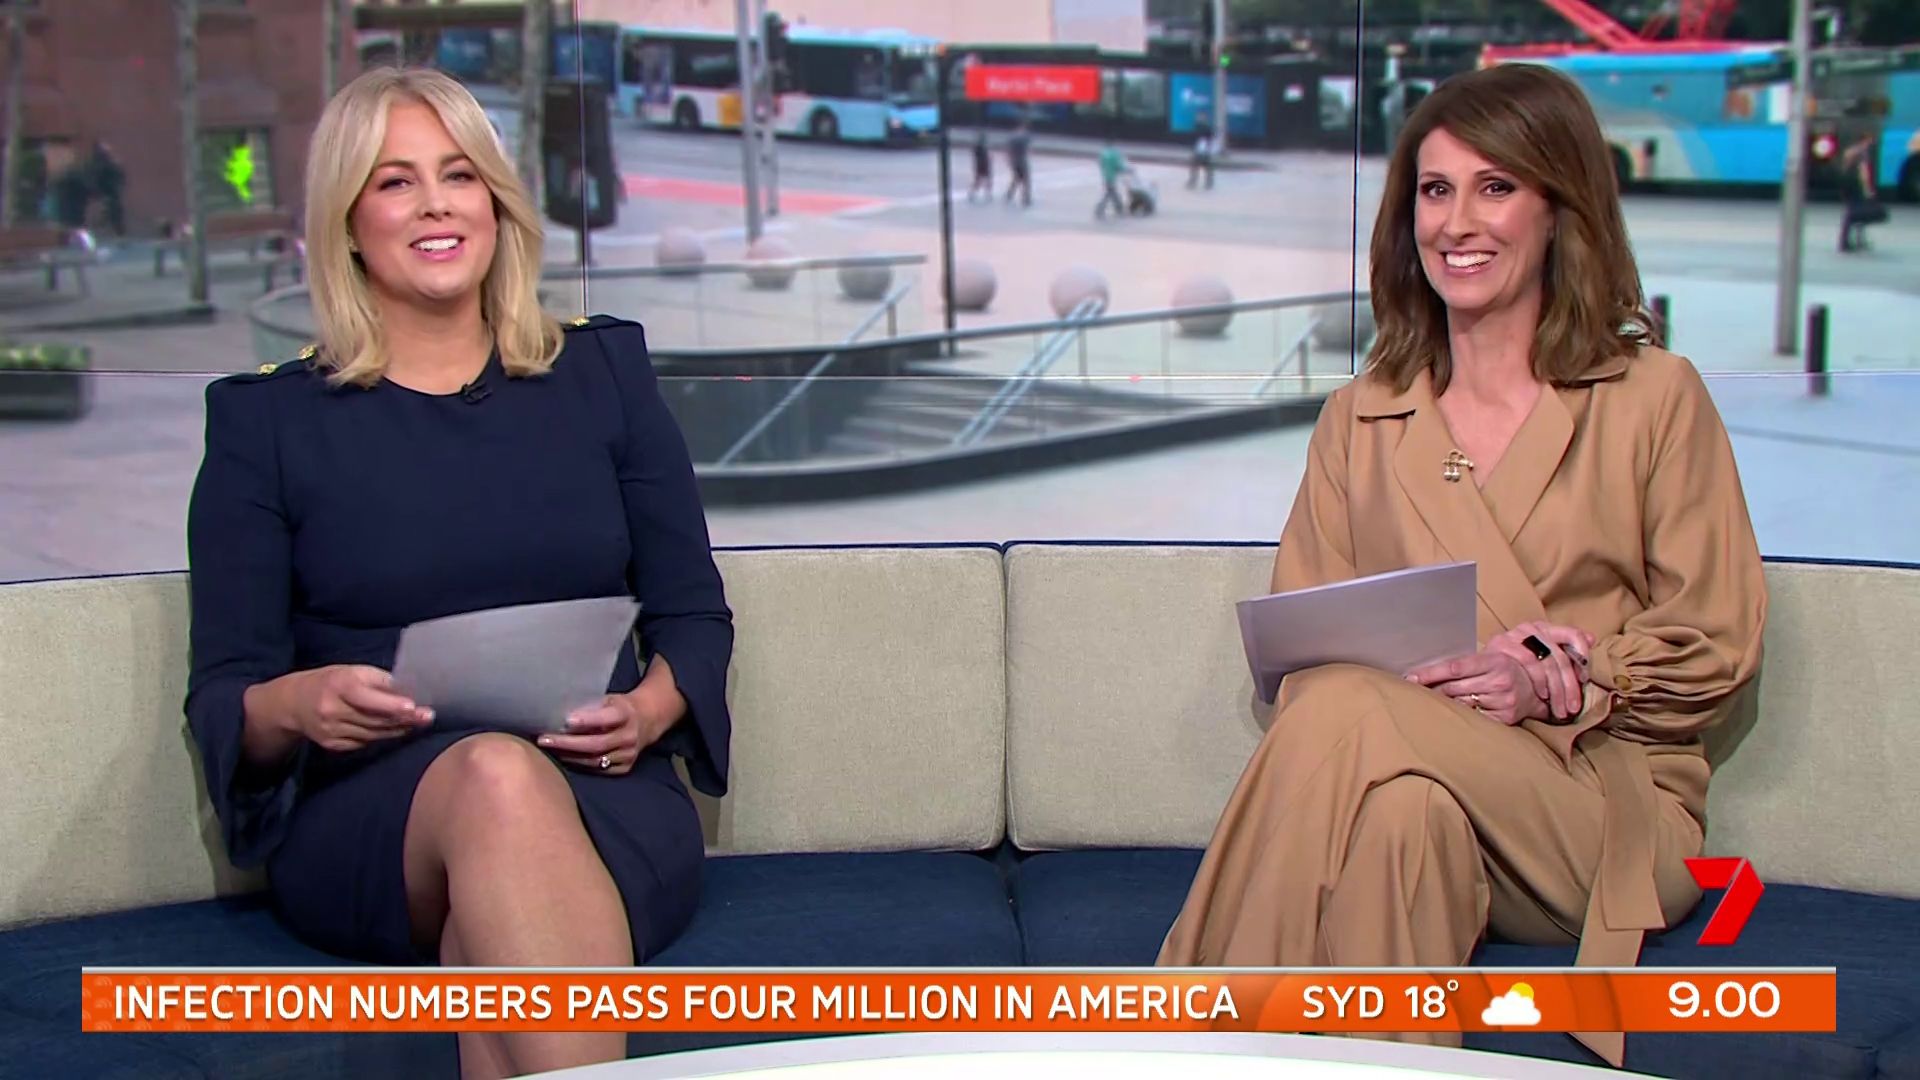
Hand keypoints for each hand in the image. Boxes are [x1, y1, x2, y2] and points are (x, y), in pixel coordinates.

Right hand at [285, 665, 433, 752]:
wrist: (295, 702)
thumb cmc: (332, 681)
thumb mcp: (352, 671)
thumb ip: (379, 680)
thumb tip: (409, 690)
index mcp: (338, 686)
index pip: (367, 698)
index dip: (390, 704)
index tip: (413, 707)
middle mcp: (332, 710)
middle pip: (374, 719)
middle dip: (404, 719)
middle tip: (427, 717)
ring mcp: (331, 730)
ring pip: (372, 734)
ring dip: (397, 729)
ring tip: (416, 723)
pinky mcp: (332, 744)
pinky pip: (364, 743)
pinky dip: (381, 737)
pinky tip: (393, 731)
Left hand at [537, 689, 673, 775]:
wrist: (647, 720)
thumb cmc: (619, 707)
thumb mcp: (610, 699)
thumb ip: (591, 707)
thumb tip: (558, 712)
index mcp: (626, 714)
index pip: (607, 718)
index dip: (588, 720)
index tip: (567, 720)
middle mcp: (629, 736)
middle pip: (596, 744)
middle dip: (567, 743)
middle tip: (543, 740)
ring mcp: (628, 754)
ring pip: (594, 760)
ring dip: (569, 756)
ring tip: (549, 750)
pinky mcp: (625, 767)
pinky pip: (599, 770)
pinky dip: (580, 765)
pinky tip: (565, 758)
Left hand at [1405, 650, 1544, 726]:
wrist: (1536, 687)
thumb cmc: (1503, 669)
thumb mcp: (1488, 659)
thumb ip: (1463, 665)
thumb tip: (1426, 673)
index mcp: (1494, 661)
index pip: (1454, 667)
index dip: (1430, 673)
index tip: (1410, 678)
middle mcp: (1500, 680)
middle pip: (1453, 688)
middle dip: (1432, 690)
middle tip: (1414, 692)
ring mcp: (1504, 701)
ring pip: (1461, 704)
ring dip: (1444, 704)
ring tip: (1432, 702)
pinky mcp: (1505, 718)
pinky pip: (1474, 718)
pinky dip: (1461, 715)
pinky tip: (1452, 714)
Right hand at [1487, 621, 1593, 721]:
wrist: (1479, 672)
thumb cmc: (1513, 669)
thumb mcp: (1541, 661)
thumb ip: (1565, 651)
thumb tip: (1592, 637)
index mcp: (1544, 629)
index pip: (1573, 635)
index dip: (1582, 658)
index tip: (1584, 681)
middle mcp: (1531, 628)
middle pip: (1560, 656)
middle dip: (1570, 686)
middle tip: (1573, 708)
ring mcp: (1516, 634)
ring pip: (1547, 660)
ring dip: (1557, 688)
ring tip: (1559, 708)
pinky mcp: (1503, 643)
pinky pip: (1530, 660)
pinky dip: (1539, 680)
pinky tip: (1542, 695)